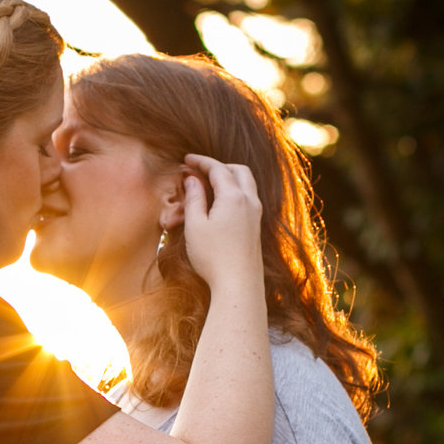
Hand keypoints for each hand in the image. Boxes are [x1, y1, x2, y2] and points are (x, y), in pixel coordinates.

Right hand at [175, 155, 263, 298]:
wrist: (239, 285)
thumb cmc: (213, 257)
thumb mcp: (195, 225)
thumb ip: (194, 198)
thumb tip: (192, 179)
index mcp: (234, 197)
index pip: (218, 168)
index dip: (201, 161)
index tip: (186, 159)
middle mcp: (250, 201)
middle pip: (238, 170)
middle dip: (219, 165)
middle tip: (200, 170)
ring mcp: (256, 214)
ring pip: (247, 183)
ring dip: (229, 177)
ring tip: (209, 184)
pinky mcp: (257, 226)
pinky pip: (249, 197)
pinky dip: (235, 190)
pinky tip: (221, 202)